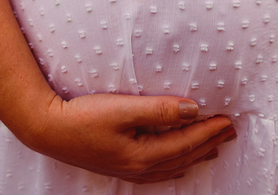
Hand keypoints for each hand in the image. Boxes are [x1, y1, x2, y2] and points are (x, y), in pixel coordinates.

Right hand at [22, 92, 235, 183]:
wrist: (47, 129)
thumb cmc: (82, 116)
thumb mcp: (123, 108)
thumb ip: (159, 109)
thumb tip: (192, 109)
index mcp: (143, 155)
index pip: (186, 142)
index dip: (209, 130)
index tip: (228, 119)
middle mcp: (140, 168)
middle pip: (184, 156)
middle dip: (209, 143)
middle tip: (230, 130)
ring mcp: (129, 170)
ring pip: (173, 165)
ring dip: (196, 154)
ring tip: (214, 146)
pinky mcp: (119, 166)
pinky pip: (159, 170)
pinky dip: (176, 164)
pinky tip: (179, 163)